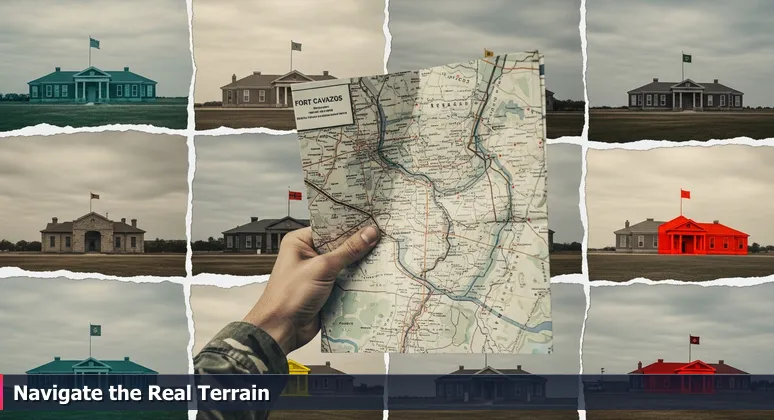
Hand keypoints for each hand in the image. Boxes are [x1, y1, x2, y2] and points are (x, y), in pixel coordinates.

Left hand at [243, 225, 380, 354]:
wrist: (281, 329)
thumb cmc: (289, 295)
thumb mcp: (321, 268)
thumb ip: (347, 251)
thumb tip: (369, 233)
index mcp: (301, 242)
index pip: (331, 227)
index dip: (351, 224)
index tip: (373, 220)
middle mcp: (309, 255)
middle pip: (340, 245)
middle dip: (360, 245)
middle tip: (384, 238)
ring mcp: (319, 273)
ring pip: (346, 264)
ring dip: (361, 264)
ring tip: (385, 255)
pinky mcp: (327, 289)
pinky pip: (346, 281)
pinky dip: (358, 280)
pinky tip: (377, 276)